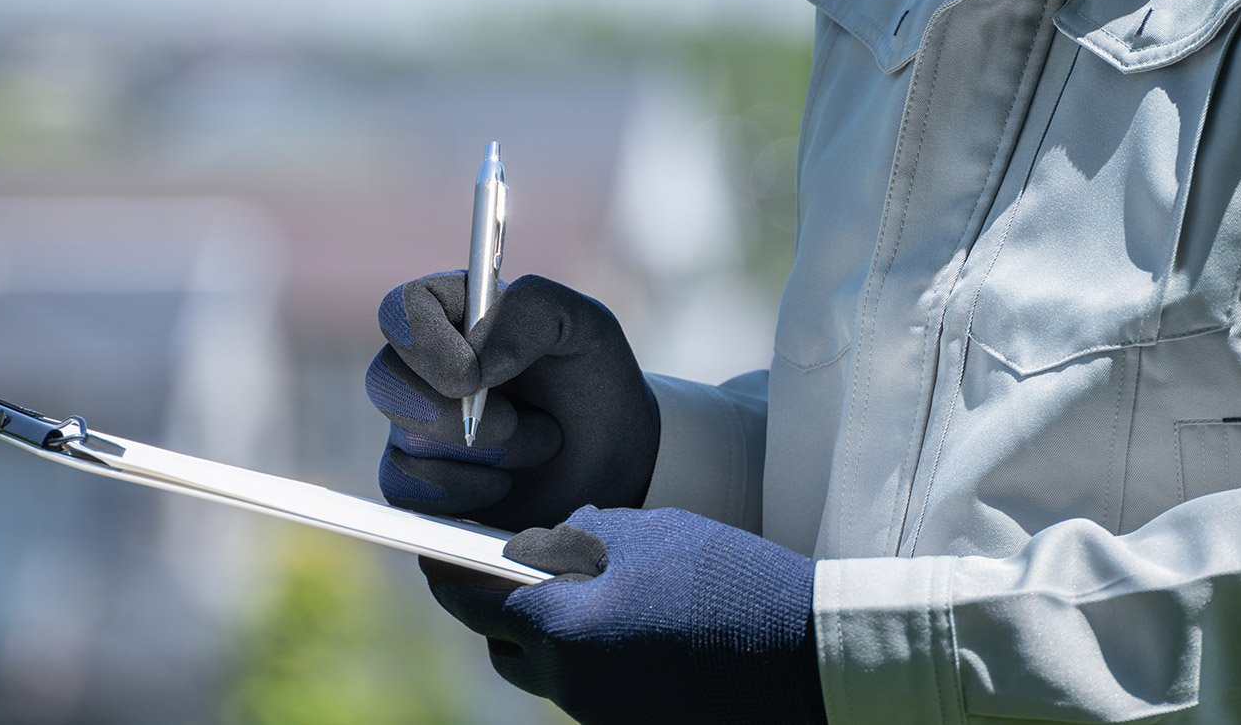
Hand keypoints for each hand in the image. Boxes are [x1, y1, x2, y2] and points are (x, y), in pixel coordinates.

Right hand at [367, 272, 659, 530]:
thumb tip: (476, 356)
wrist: (614, 462)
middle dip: (457, 414)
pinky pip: (405, 490)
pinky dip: (463, 491)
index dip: (424, 343)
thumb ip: (533, 309)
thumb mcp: (585, 327)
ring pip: (406, 439)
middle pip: (386, 380)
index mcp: (457, 314)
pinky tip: (504, 484)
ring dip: (485, 452)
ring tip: (539, 444)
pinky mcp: (419, 481)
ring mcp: (418, 424)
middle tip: (516, 422)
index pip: (400, 310)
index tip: (473, 376)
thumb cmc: (596, 383)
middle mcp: (426, 367)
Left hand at [429, 506, 825, 724]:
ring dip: (549, 633)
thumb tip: (540, 548)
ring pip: (549, 671)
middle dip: (498, 611)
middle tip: (511, 568)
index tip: (431, 552)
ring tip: (577, 588)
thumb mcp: (651, 533)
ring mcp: (604, 715)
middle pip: (506, 648)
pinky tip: (624, 620)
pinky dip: (591, 653)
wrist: (809, 657)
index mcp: (565, 632)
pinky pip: (591, 687)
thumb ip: (581, 536)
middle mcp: (572, 686)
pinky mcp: (636, 724)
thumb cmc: (729, 581)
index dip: (448, 575)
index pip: (475, 603)